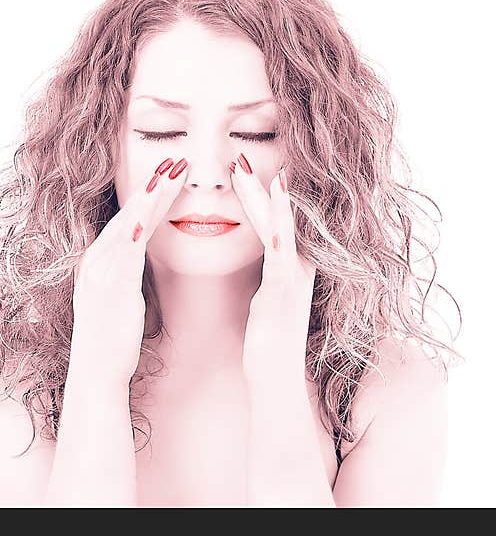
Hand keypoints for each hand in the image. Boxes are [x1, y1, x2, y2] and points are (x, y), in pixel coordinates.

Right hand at [69, 157, 187, 387]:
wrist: (96, 375)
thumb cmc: (112, 343)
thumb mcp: (120, 302)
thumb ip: (128, 277)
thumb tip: (142, 262)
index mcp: (99, 263)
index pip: (128, 220)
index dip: (148, 196)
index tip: (169, 174)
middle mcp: (95, 260)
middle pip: (128, 213)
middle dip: (152, 184)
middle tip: (176, 158)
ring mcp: (100, 271)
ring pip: (130, 222)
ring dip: (153, 194)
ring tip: (175, 169)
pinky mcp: (110, 284)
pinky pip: (129, 245)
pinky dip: (142, 221)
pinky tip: (156, 204)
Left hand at [230, 153, 316, 384]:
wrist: (275, 378)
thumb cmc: (266, 342)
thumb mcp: (263, 302)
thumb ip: (265, 277)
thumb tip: (258, 259)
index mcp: (287, 267)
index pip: (271, 223)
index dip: (257, 195)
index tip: (239, 167)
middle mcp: (297, 268)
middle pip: (279, 218)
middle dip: (259, 187)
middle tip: (238, 157)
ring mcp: (294, 279)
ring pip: (284, 230)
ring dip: (270, 199)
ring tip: (257, 170)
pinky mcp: (285, 293)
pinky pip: (282, 253)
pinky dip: (279, 226)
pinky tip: (275, 206)